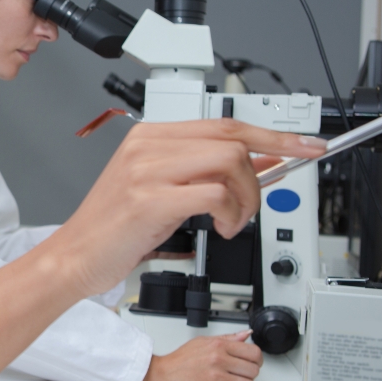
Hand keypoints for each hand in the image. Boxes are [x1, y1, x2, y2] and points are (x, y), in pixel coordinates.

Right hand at [45, 119, 325, 296]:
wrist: (75, 257)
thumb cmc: (116, 228)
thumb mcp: (163, 190)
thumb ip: (207, 172)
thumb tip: (262, 162)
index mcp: (150, 136)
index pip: (225, 123)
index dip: (273, 135)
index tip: (306, 145)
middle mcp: (147, 145)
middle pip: (232, 138)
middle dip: (265, 169)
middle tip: (261, 199)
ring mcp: (146, 170)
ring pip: (230, 161)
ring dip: (246, 197)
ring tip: (234, 220)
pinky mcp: (149, 199)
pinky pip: (215, 194)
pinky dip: (231, 214)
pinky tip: (221, 229)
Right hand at [137, 330, 262, 380]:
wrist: (162, 375)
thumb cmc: (180, 359)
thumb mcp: (203, 341)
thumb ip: (227, 338)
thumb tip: (245, 335)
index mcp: (218, 346)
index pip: (254, 352)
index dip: (257, 359)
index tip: (253, 362)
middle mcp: (219, 360)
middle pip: (254, 370)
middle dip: (250, 373)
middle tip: (242, 373)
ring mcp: (217, 377)